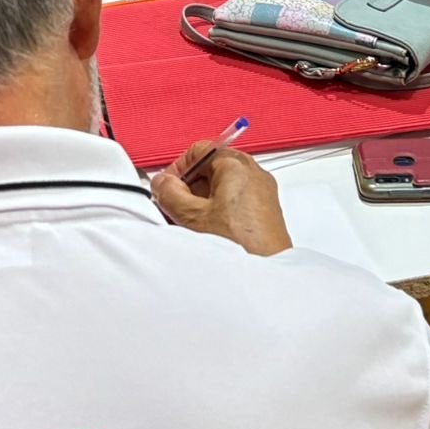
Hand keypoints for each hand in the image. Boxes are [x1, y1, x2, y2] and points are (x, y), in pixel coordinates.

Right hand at [150, 146, 292, 256]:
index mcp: (237, 164)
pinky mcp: (266, 213)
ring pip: (224, 187)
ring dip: (203, 202)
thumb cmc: (239, 245)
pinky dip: (219, 212)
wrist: (266, 277)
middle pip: (212, 168)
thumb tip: (163, 183)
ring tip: (191, 226)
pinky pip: (237, 202)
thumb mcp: (192, 217)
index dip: (179, 168)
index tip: (167, 188)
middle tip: (175, 208)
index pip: (200, 150)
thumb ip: (170, 193)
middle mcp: (254, 173)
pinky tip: (209, 234)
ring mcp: (262, 193)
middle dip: (190, 188)